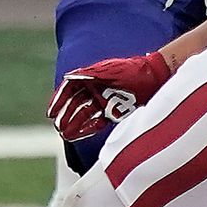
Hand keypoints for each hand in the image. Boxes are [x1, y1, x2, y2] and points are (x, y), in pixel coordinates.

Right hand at [47, 51, 173, 140]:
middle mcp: (94, 89)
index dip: (58, 100)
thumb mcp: (110, 71)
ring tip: (64, 135)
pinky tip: (80, 135)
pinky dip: (88, 128)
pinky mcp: (114, 111)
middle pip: (74, 104)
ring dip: (74, 124)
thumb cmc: (133, 71)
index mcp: (90, 77)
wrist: (156, 77)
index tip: (50, 112)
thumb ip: (89, 75)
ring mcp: (104, 100)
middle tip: (57, 127)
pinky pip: (97, 121)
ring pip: (84, 114)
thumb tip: (68, 77)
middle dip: (64, 116)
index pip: (68, 89)